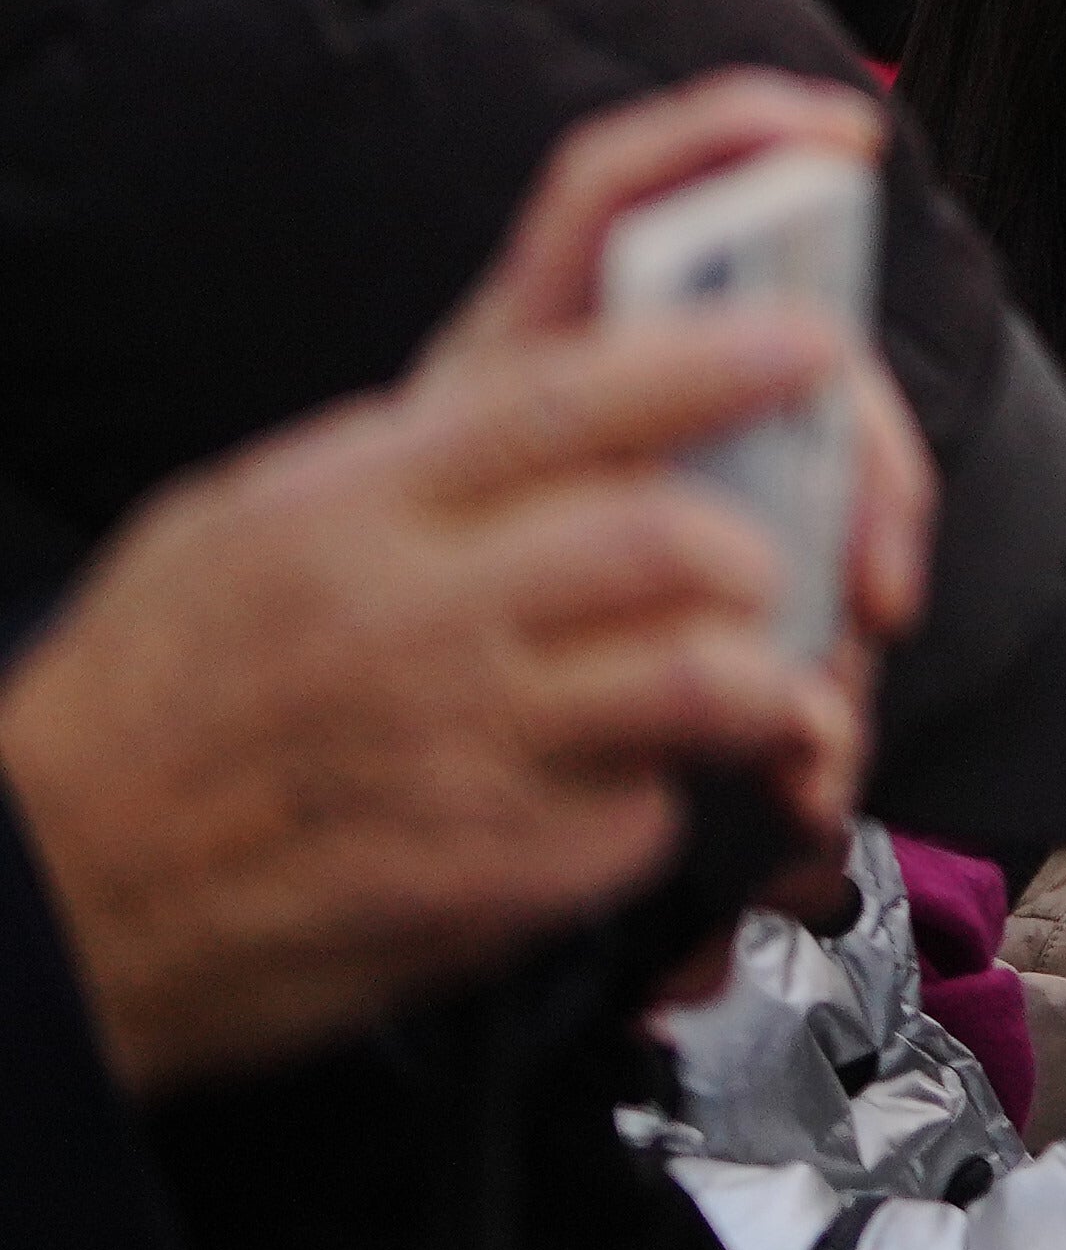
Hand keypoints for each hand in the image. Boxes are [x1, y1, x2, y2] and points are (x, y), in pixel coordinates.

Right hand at [0, 80, 897, 1088]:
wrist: (44, 899)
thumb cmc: (140, 703)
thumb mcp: (237, 524)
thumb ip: (400, 463)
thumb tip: (567, 414)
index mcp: (348, 509)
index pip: (578, 401)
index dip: (719, 364)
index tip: (805, 350)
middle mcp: (414, 621)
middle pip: (678, 542)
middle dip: (757, 549)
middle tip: (751, 568)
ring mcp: (463, 756)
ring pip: (705, 680)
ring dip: (751, 680)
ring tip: (730, 684)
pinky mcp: (493, 879)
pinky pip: (647, 817)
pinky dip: (653, 803)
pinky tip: (598, 797)